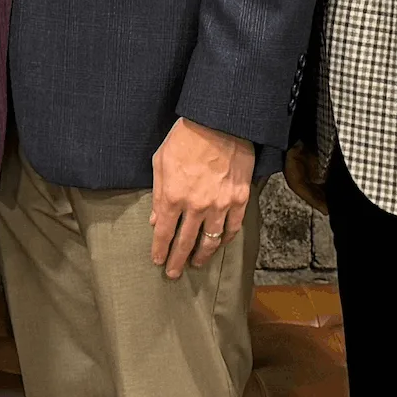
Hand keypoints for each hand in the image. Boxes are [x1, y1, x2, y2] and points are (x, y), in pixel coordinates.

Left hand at [149, 117, 254, 279]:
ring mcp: (221, 204)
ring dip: (203, 255)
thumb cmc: (185, 138)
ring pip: (211, 240)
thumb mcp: (161, 162)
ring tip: (197, 264)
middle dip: (178, 260)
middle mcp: (197, 206)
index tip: (157, 261)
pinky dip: (226, 238)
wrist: (219, 122)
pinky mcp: (240, 198)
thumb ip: (158, 194)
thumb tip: (156, 220)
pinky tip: (219, 244)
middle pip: (186, 242)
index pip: (164, 233)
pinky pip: (233, 227)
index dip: (160, 249)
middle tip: (173, 274)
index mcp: (173, 196)